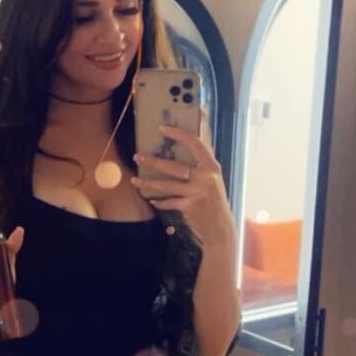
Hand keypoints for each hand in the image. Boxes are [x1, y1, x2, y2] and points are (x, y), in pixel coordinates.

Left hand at [131, 124, 234, 247]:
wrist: (221, 228)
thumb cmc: (214, 201)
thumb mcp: (213, 180)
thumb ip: (201, 166)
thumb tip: (183, 149)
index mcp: (212, 166)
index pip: (195, 143)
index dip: (179, 134)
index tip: (162, 127)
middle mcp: (206, 178)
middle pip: (174, 166)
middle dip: (153, 162)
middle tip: (137, 157)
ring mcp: (198, 192)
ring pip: (167, 185)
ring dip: (148, 183)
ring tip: (135, 180)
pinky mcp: (190, 207)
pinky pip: (169, 202)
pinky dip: (159, 202)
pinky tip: (151, 200)